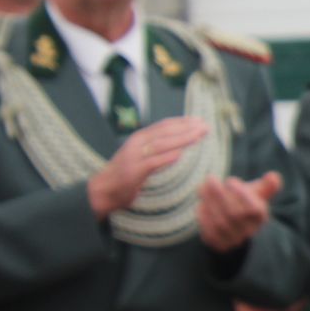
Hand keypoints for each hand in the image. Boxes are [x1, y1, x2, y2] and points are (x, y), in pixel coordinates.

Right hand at [86, 118, 209, 218]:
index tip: (199, 120)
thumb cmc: (125, 173)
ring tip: (198, 136)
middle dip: (186, 128)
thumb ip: (156, 147)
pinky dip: (167, 158)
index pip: (163, 126)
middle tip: (206, 127)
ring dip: (181, 139)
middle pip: (165, 133)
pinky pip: (153, 163)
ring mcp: (135, 157)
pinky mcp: (134, 172)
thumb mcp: (141, 155)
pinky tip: (181, 154)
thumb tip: (180, 142)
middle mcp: (137, 144)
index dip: (182, 122)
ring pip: (161, 145)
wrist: (103, 190)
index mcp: (140, 138)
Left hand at [197, 171, 282, 252]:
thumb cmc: (245, 203)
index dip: (241, 194)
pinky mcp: (219, 245)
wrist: (236, 227)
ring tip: (202, 188)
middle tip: (210, 179)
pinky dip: (204, 218)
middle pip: (235, 214)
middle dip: (220, 195)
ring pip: (220, 223)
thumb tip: (273, 176)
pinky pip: (210, 233)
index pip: (254, 208)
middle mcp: (250, 231)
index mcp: (261, 217)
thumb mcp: (258, 194)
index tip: (230, 180)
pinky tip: (201, 205)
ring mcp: (234, 240)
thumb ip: (267, 185)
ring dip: (209, 203)